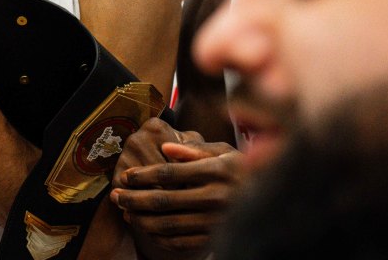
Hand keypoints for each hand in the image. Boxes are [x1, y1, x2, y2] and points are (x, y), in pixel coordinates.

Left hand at [109, 122, 244, 256]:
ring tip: (125, 211)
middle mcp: (215, 196)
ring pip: (169, 223)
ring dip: (141, 219)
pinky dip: (159, 237)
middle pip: (164, 199)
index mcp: (216, 170)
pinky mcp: (215, 236)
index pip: (170, 173)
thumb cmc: (241, 169)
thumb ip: (194, 150)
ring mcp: (215, 219)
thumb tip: (166, 147)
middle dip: (134, 198)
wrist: (271, 198)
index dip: (143, 175)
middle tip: (115, 195)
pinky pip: (181, 241)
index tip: (125, 176)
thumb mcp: (224, 152)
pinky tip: (146, 229)